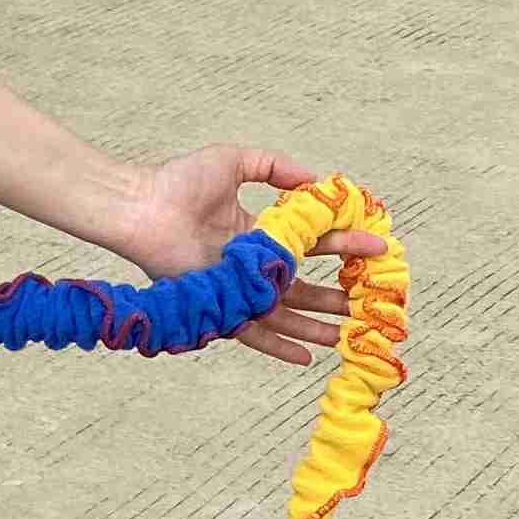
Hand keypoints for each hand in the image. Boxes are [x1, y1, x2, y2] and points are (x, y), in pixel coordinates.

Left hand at [114, 146, 387, 371]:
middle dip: (337, 295)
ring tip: (347, 334)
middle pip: (303, 285)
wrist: (140, 206)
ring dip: (317, 325)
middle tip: (370, 302)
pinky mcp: (220, 304)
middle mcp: (250, 265)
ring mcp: (236, 287)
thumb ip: (276, 167)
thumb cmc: (178, 181)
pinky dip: (279, 344)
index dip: (345, 245)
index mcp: (257, 234)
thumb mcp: (235, 161)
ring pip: (285, 312)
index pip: (311, 243)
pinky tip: (306, 356)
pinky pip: (253, 330)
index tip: (377, 247)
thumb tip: (318, 179)